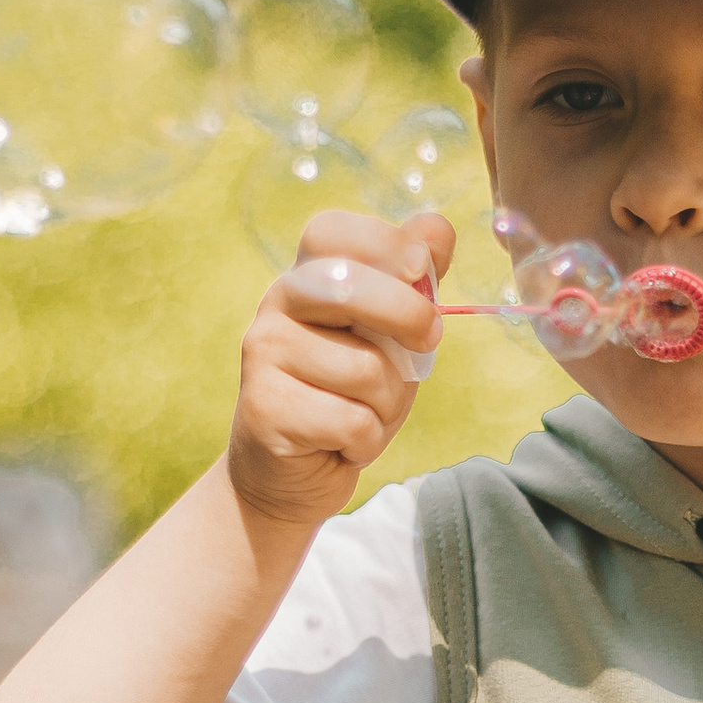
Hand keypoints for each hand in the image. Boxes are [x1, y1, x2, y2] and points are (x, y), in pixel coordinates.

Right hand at [226, 208, 454, 532]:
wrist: (289, 474)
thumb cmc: (347, 395)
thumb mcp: (389, 336)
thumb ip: (413, 284)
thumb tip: (437, 228)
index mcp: (307, 278)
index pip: (331, 231)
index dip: (384, 242)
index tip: (421, 269)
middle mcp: (277, 306)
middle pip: (348, 286)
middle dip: (408, 315)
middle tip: (427, 340)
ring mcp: (265, 355)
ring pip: (366, 370)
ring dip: (388, 403)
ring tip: (363, 412)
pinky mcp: (266, 409)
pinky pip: (353, 421)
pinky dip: (366, 441)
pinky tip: (342, 443)